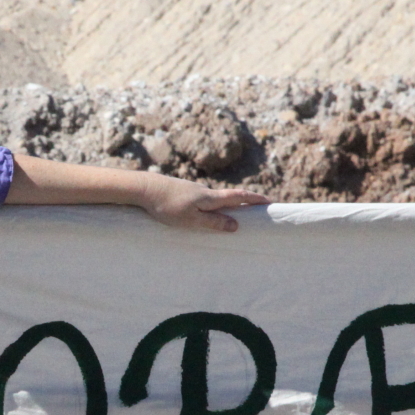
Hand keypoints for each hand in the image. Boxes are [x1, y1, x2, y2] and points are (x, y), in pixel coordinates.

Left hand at [139, 176, 272, 231]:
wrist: (144, 188)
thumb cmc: (167, 206)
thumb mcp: (192, 219)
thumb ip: (214, 223)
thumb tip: (236, 226)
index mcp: (210, 198)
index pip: (239, 197)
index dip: (255, 199)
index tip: (270, 202)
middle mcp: (205, 192)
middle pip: (231, 196)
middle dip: (246, 201)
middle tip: (260, 207)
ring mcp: (194, 191)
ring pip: (216, 199)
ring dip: (230, 204)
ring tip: (238, 213)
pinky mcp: (183, 193)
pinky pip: (204, 201)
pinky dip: (214, 205)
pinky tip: (208, 212)